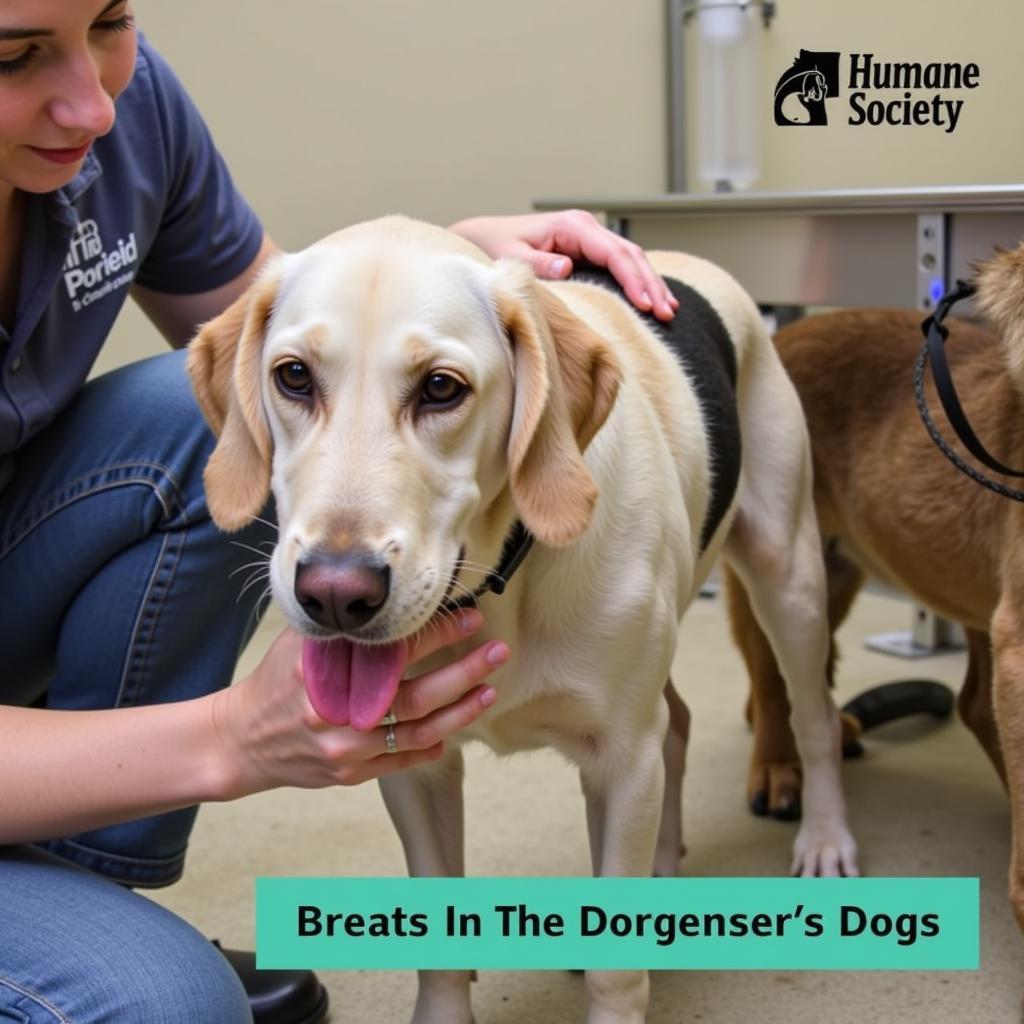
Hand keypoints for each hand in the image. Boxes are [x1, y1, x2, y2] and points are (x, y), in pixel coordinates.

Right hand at [210, 609, 504, 794]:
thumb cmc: (274, 682)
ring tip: (488, 691)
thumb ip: (343, 631)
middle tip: (497, 652)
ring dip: (460, 712)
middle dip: (465, 672)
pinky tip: (453, 732)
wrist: (240, 740)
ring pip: (418, 733)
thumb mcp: (299, 644)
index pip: (396, 650)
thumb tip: (392, 603)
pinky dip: (431, 748)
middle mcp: (339, 714)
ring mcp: (345, 749)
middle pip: (418, 696)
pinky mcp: (349, 775)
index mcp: (326, 673)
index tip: (469, 618)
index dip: (438, 633)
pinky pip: (401, 762)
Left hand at [450, 210, 678, 320]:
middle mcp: (585, 227)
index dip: (634, 279)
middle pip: (630, 254)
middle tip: (668, 313)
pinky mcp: (588, 249)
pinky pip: (621, 264)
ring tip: (669, 310)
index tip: (646, 305)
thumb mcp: (510, 256)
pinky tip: (653, 299)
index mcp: (571, 226)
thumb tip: (567, 265)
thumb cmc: (493, 247)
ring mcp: (588, 237)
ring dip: (651, 283)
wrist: (483, 238)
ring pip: (631, 258)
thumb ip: (538, 263)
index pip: (614, 253)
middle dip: (651, 284)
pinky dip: (638, 281)